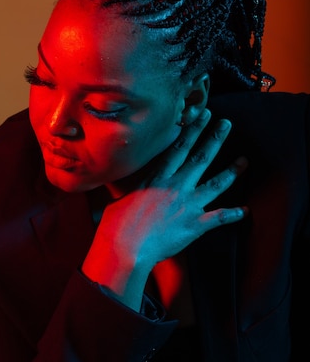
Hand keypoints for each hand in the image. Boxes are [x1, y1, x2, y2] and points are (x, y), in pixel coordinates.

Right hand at [82, 108, 247, 310]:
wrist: (125, 246)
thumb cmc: (116, 223)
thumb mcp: (122, 196)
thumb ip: (134, 188)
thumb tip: (128, 185)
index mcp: (158, 177)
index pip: (179, 148)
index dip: (193, 130)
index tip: (203, 116)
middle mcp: (176, 187)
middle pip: (200, 158)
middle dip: (215, 139)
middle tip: (226, 124)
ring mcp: (187, 205)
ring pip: (215, 185)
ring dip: (231, 172)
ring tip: (244, 161)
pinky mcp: (194, 225)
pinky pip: (218, 218)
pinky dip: (232, 214)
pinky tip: (244, 211)